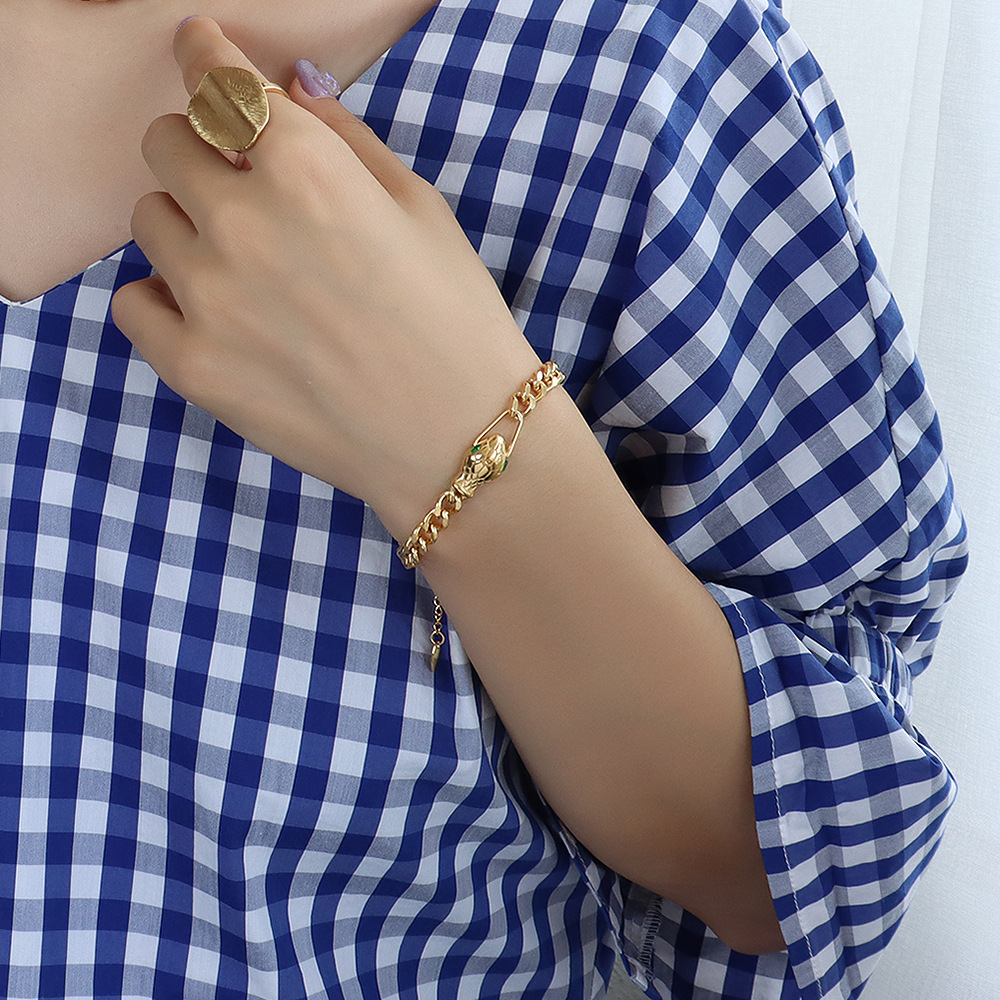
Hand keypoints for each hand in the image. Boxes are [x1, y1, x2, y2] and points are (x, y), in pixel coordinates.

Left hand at [112, 16, 540, 537]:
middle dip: (201, 149)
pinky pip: (132, 301)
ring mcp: (208, 297)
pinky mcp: (192, 365)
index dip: (203, 52)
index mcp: (307, 167)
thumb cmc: (455, 320)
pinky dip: (164, 296)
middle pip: (166, 141)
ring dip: (187, 225)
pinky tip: (214, 314)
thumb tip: (290, 89)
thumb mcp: (421, 210)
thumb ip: (344, 139)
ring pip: (148, 220)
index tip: (197, 46)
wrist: (457, 438)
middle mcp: (242, 221)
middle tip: (240, 185)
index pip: (218, 79)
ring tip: (243, 266)